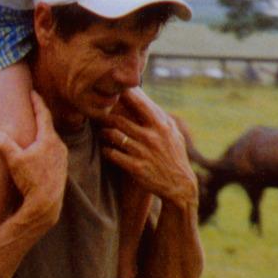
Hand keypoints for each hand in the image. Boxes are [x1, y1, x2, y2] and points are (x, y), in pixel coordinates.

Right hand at [0, 92, 66, 226]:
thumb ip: (3, 144)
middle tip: (32, 107)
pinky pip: (52, 151)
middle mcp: (59, 146)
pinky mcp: (61, 169)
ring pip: (51, 140)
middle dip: (39, 116)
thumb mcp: (14, 161)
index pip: (43, 114)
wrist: (46, 204)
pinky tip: (38, 152)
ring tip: (34, 129)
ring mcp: (62, 158)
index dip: (37, 102)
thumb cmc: (31, 181)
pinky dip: (44, 146)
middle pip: (48, 126)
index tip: (32, 92)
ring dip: (42, 133)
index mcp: (49, 139)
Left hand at [101, 90, 197, 209]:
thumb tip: (148, 101)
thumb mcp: (174, 134)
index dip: (124, 95)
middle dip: (106, 116)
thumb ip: (161, 117)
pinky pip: (112, 154)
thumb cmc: (175, 156)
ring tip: (102, 132)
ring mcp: (142, 152)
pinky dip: (106, 150)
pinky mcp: (135, 168)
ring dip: (104, 133)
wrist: (179, 186)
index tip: (114, 91)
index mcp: (161, 126)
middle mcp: (151, 137)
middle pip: (119, 120)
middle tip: (98, 115)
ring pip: (113, 136)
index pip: (139, 104)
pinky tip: (106, 149)